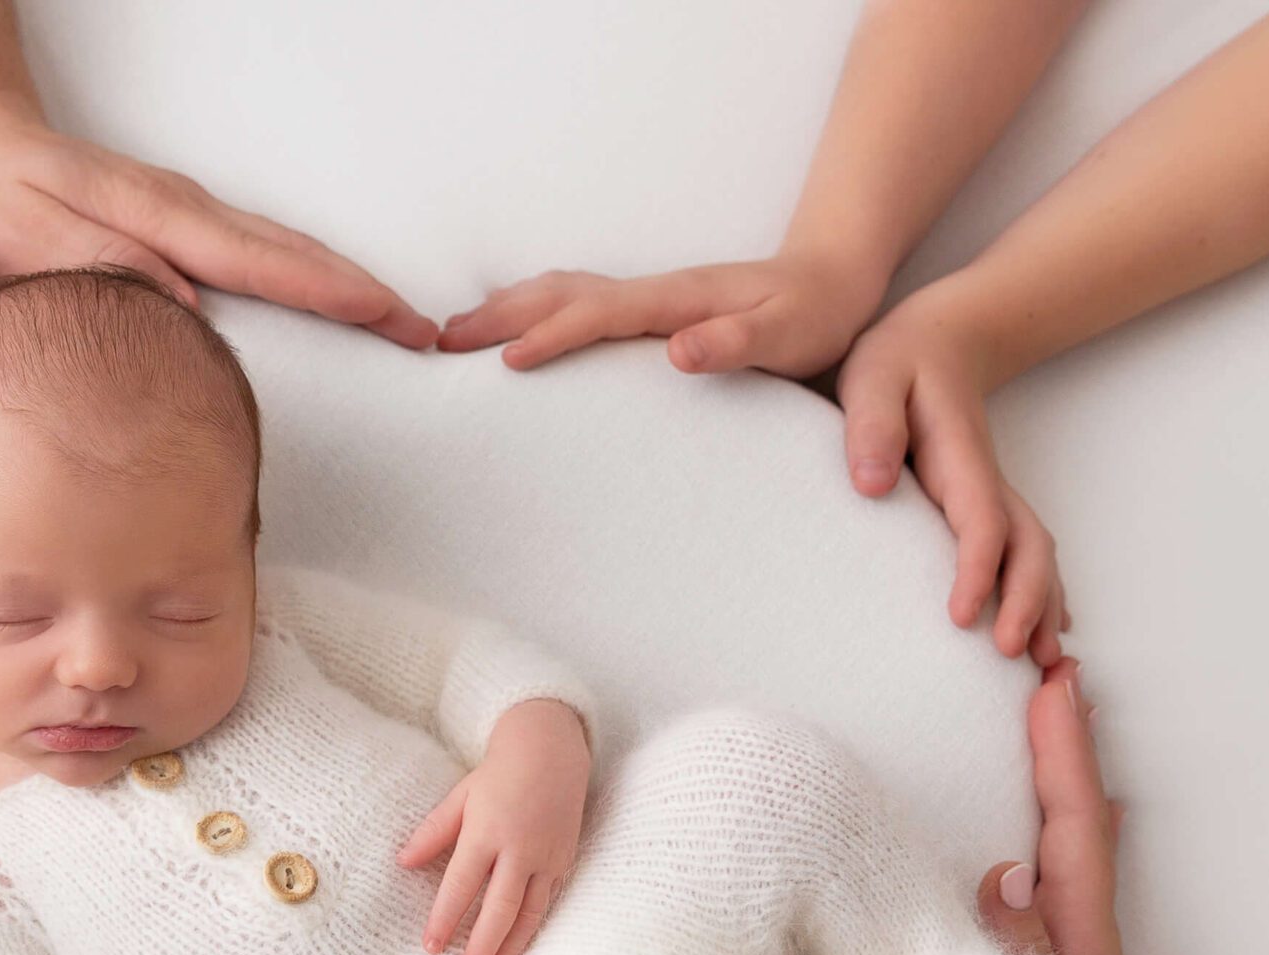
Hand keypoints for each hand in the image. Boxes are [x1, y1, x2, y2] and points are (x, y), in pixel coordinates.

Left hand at [0, 96, 436, 349]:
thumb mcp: (32, 247)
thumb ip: (108, 276)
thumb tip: (184, 308)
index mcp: (160, 220)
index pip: (267, 263)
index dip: (336, 295)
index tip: (393, 319)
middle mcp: (185, 210)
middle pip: (295, 253)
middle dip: (364, 293)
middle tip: (423, 330)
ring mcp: (185, 212)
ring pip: (282, 249)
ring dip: (342, 283)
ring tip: (393, 317)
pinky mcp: (175, 222)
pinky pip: (257, 251)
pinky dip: (303, 274)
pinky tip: (319, 293)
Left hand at [396, 698, 589, 954]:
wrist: (552, 749)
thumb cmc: (499, 773)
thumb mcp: (461, 796)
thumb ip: (432, 832)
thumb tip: (402, 863)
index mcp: (487, 831)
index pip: (462, 885)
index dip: (446, 918)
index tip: (431, 947)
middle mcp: (520, 848)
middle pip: (499, 908)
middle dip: (482, 945)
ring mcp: (546, 857)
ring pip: (529, 914)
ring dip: (510, 948)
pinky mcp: (564, 862)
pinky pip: (547, 904)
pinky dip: (532, 931)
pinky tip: (518, 951)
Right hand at [438, 250, 887, 377]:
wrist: (829, 280)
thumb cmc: (810, 316)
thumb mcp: (786, 335)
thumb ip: (735, 342)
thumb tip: (677, 349)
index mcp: (673, 299)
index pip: (598, 313)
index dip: (552, 335)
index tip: (506, 360)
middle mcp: (649, 291)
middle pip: (558, 294)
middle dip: (497, 317)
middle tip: (439, 345)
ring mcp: (642, 296)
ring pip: (557, 292)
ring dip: (502, 310)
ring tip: (452, 336)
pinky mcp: (643, 308)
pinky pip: (571, 303)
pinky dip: (528, 310)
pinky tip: (508, 329)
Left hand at [838, 281, 1064, 664]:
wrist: (938, 342)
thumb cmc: (897, 364)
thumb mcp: (873, 378)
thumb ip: (872, 426)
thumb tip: (871, 484)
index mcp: (960, 461)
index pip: (981, 522)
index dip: (978, 570)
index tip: (963, 616)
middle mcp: (988, 485)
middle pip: (1028, 547)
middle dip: (1027, 601)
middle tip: (1011, 655)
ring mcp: (995, 498)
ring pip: (1036, 556)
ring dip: (1043, 607)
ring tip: (1040, 664)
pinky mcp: (989, 509)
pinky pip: (1026, 556)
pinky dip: (1042, 595)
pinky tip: (1041, 632)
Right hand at [979, 658, 1132, 954]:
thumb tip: (1006, 871)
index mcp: (1078, 937)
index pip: (1070, 827)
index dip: (1061, 756)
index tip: (1051, 686)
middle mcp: (1078, 929)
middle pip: (1080, 815)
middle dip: (1069, 742)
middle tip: (1053, 665)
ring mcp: (1069, 945)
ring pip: (1071, 838)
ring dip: (1062, 773)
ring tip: (1049, 711)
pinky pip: (1058, 870)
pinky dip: (1056, 820)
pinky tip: (1048, 811)